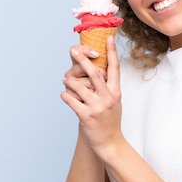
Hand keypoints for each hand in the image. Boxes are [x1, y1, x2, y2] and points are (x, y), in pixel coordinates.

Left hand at [61, 36, 122, 155]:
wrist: (110, 143)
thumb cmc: (110, 120)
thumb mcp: (114, 101)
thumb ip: (107, 87)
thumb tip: (94, 69)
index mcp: (116, 92)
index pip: (115, 68)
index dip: (112, 52)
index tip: (110, 38)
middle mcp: (108, 98)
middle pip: (94, 73)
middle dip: (83, 60)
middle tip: (74, 50)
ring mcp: (97, 107)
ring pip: (78, 86)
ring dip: (69, 82)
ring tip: (66, 81)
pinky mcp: (86, 116)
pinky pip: (71, 100)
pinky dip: (65, 95)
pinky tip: (65, 95)